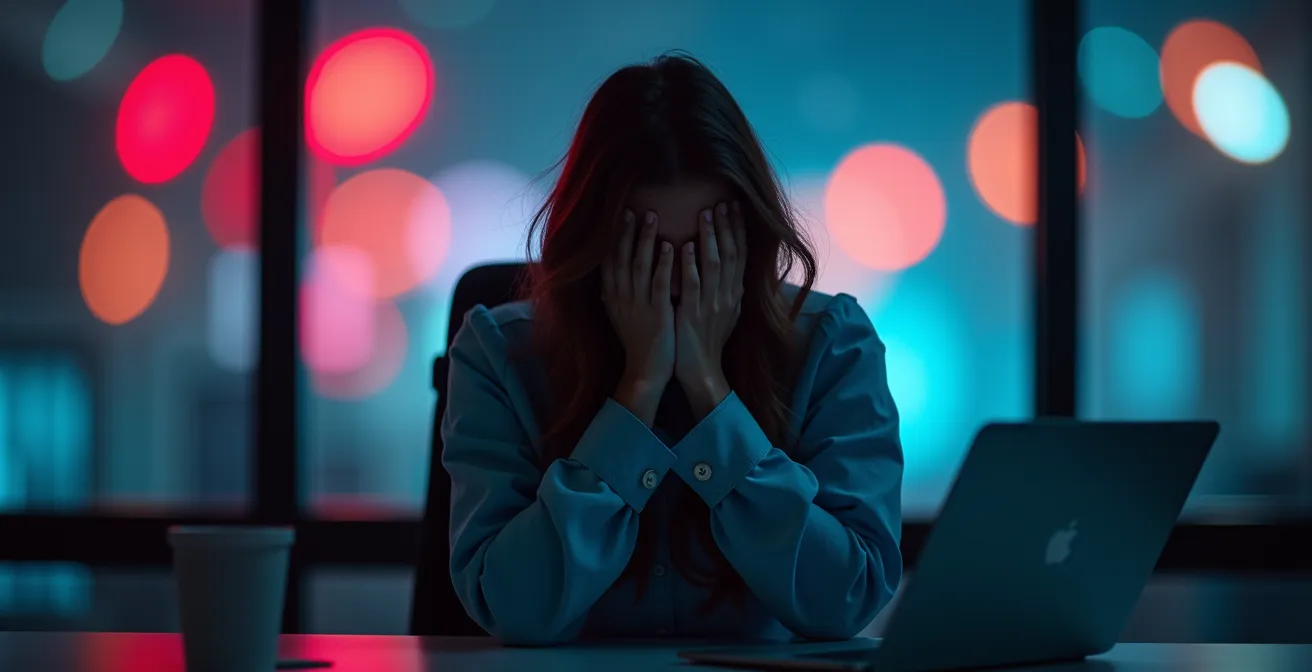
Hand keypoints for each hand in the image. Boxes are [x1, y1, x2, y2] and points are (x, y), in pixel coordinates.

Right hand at [602, 209, 675, 424]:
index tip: (620, 215)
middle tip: (634, 208)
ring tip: (653, 217)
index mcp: (612, 297)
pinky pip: (659, 283)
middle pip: (621, 257)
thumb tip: (612, 271)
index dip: (614, 237)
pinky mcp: (657, 313)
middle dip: (627, 231)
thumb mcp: (619, 314)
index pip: (609, 260)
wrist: (645, 371)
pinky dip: (664, 263)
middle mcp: (621, 297)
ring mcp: (638, 304)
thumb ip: (617, 292)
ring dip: (645, 239)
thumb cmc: (637, 342)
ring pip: (639, 265)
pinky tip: (670, 245)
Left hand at [676, 201, 746, 417]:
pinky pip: (693, 284)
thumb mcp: (726, 313)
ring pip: (715, 264)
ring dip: (710, 237)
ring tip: (706, 213)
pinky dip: (690, 263)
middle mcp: (728, 296)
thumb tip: (734, 271)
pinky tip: (685, 245)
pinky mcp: (692, 313)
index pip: (741, 255)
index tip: (734, 207)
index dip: (738, 229)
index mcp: (735, 294)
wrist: (701, 370)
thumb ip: (729, 291)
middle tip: (723, 202)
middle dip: (727, 226)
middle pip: (732, 253)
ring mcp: (711, 304)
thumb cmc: (708, 341)